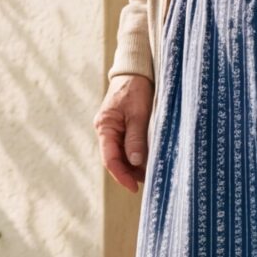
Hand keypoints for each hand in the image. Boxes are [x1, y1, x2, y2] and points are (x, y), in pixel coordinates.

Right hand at [97, 73, 154, 193]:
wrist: (135, 70)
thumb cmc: (135, 88)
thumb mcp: (138, 114)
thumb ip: (135, 138)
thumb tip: (135, 163)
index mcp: (105, 127)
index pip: (110, 159)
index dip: (122, 175)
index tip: (134, 187)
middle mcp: (106, 130)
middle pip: (115, 159)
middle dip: (130, 172)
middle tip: (148, 181)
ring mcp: (113, 129)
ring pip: (121, 154)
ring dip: (134, 165)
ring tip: (151, 172)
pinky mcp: (122, 127)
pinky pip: (126, 146)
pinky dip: (136, 155)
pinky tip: (148, 159)